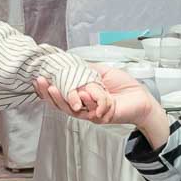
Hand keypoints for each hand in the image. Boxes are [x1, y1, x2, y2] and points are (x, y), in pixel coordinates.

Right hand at [34, 68, 153, 126]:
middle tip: (41, 82)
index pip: (61, 94)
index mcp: (83, 96)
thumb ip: (87, 70)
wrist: (142, 98)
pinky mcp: (101, 117)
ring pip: (72, 109)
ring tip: (54, 88)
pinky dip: (90, 100)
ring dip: (62, 99)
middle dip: (49, 94)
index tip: (39, 78)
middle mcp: (85, 107)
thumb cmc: (124, 86)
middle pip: (61, 104)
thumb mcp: (102, 72)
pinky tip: (85, 93)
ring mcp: (91, 114)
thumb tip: (71, 63)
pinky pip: (90, 110)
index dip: (49, 89)